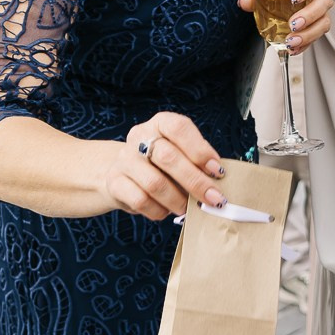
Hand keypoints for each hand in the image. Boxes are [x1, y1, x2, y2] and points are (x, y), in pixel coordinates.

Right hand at [104, 111, 224, 220]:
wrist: (124, 174)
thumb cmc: (162, 165)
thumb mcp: (180, 154)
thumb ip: (197, 163)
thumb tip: (219, 183)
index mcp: (160, 123)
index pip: (179, 128)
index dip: (200, 150)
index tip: (218, 171)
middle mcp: (139, 137)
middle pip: (168, 157)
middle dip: (195, 181)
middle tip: (213, 198)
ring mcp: (124, 159)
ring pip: (155, 183)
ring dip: (178, 200)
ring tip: (189, 209)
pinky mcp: (114, 182)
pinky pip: (141, 201)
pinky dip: (159, 210)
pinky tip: (166, 211)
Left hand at [238, 0, 331, 53]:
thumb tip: (245, 2)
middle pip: (323, 2)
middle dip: (309, 15)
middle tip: (293, 24)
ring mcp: (321, 8)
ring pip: (324, 21)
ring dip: (308, 34)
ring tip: (291, 41)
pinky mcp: (319, 24)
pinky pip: (317, 35)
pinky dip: (305, 44)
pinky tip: (293, 48)